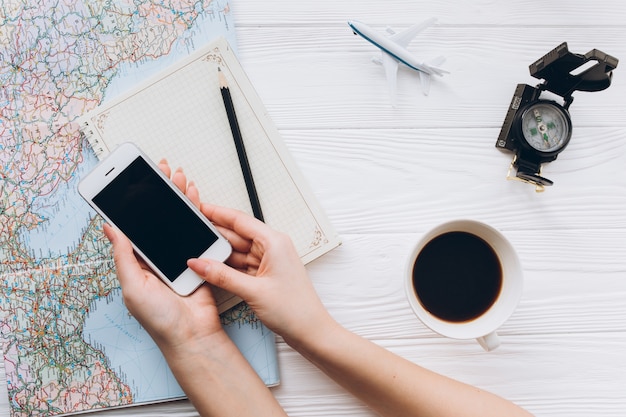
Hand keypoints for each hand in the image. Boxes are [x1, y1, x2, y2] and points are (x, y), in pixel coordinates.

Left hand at [104, 162, 223, 353]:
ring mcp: (178, 255)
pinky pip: (196, 229)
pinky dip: (196, 211)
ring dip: (177, 196)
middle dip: (157, 191)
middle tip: (157, 169)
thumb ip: (123, 255)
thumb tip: (109, 227)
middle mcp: (156, 256)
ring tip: (176, 176)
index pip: (131, 225)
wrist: (193, 335)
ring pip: (176, 219)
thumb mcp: (133, 286)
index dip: (131, 202)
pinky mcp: (198, 257)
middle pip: (155, 217)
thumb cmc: (160, 318)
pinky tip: (193, 196)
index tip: (132, 181)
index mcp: (136, 262)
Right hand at [187, 204, 332, 343]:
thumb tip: (198, 263)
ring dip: (219, 254)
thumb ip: (222, 276)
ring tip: (196, 253)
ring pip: (237, 251)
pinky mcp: (265, 275)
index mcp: (274, 242)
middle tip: (190, 234)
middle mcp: (272, 247)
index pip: (240, 220)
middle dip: (214, 235)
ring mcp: (268, 261)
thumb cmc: (295, 309)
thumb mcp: (253, 291)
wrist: (310, 332)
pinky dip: (226, 267)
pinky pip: (240, 265)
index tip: (199, 208)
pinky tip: (211, 268)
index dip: (217, 212)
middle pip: (236, 235)